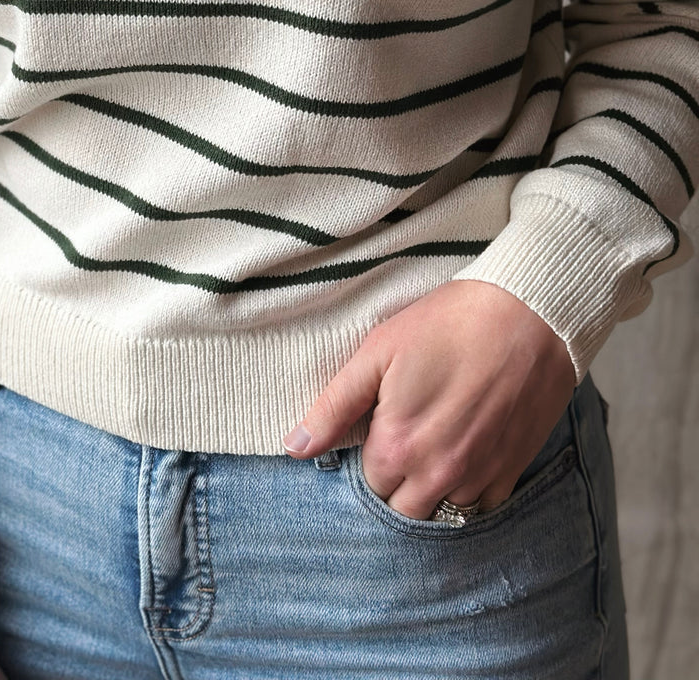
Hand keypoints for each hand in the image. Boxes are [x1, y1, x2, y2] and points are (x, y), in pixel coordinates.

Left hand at [281, 278, 577, 517]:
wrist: (528, 313)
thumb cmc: (448, 323)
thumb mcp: (378, 352)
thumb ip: (335, 405)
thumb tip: (295, 446)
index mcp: (398, 446)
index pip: (369, 483)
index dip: (373, 454)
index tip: (383, 426)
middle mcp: (439, 474)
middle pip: (404, 510)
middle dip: (399, 482)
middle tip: (408, 436)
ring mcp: (480, 477)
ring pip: (443, 511)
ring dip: (434, 488)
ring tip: (438, 440)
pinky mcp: (513, 470)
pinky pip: (483, 505)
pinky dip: (471, 488)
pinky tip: (469, 449)